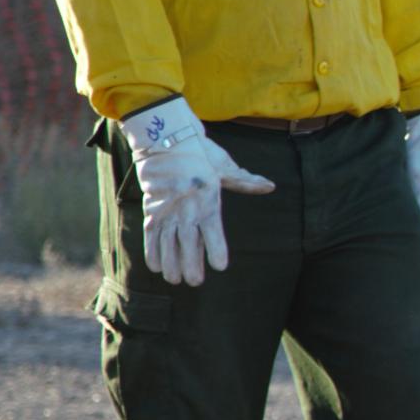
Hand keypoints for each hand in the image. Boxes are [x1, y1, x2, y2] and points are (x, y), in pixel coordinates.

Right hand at [124, 97, 273, 286]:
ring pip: (168, 240)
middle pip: (188, 240)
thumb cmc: (200, 153)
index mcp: (207, 197)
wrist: (166, 137)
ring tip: (175, 281)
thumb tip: (270, 186)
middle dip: (191, 263)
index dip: (215, 248)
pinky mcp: (151, 207)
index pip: (212, 229)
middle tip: (195, 282)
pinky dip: (151, 249)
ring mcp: (166, 207)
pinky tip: (155, 267)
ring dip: (171, 261)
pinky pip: (149, 232)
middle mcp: (186, 206)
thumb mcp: (224, 166)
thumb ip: (245, 181)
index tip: (220, 267)